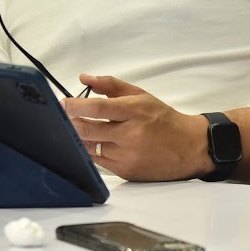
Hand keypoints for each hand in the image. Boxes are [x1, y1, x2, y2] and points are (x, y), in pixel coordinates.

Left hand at [62, 74, 209, 181]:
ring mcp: (128, 156)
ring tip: (73, 129)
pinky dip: (91, 152)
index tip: (61, 104)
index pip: (98, 108)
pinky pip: (99, 162)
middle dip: (70, 123)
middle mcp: (131, 135)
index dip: (75, 106)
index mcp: (134, 111)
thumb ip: (111, 85)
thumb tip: (85, 78)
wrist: (189, 147)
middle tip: (60, 117)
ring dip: (78, 138)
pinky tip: (90, 143)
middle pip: (89, 130)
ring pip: (90, 147)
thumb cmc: (162, 119)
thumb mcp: (140, 95)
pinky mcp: (127, 172)